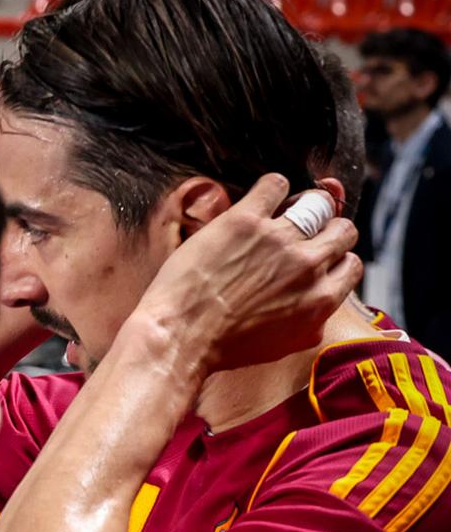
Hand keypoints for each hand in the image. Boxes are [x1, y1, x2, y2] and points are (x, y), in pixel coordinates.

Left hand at [131, 173, 361, 377]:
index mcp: (322, 299)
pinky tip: (259, 201)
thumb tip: (322, 311)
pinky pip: (275, 185)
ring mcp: (278, 239)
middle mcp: (308, 266)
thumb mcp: (284, 345)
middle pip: (342, 230)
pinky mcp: (245, 221)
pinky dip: (271, 188)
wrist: (179, 337)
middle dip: (326, 230)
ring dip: (305, 206)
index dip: (335, 259)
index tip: (318, 259)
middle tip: (303, 234)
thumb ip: (312, 324)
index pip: (352, 264)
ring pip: (317, 204)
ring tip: (284, 214)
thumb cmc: (224, 347)